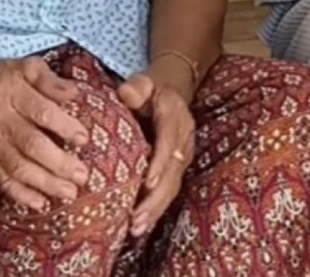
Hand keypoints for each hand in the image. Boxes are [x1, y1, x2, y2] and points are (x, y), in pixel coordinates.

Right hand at [0, 56, 88, 211]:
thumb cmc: (3, 78)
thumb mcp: (26, 66)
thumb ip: (50, 80)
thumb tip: (74, 93)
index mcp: (12, 92)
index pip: (41, 111)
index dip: (64, 127)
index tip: (84, 139)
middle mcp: (0, 119)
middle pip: (31, 145)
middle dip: (58, 163)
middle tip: (81, 175)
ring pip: (18, 167)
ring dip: (45, 183)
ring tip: (69, 192)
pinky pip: (3, 180)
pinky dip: (21, 194)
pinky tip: (41, 203)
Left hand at [117, 71, 194, 237]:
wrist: (171, 90)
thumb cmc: (150, 88)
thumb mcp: (144, 81)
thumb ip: (136, 87)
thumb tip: (126, 95)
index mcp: (174, 115)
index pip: (169, 139)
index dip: (160, 162)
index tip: (147, 183)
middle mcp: (184, 137)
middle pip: (173, 170)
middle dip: (156, 197)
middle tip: (137, 218)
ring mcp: (184, 154)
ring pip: (173, 185)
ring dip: (156, 208)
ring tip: (137, 228)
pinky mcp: (178, 166)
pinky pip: (170, 189)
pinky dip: (157, 208)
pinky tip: (142, 225)